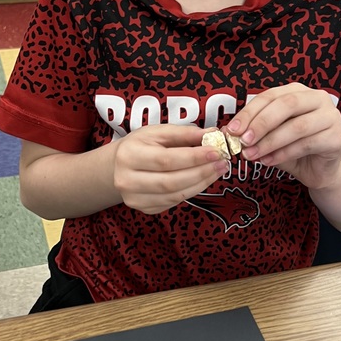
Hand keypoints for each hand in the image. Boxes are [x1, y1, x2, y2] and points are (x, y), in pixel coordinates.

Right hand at [113, 125, 227, 214]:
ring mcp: (134, 198)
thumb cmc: (141, 145)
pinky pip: (173, 202)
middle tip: (222, 163)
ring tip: (217, 170)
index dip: (194, 157)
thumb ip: (184, 133)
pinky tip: (202, 180)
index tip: (216, 151)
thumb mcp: (158, 132)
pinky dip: (192, 191)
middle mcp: (127, 180)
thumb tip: (213, 133)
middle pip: (171, 181)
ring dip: (201, 183)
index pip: (166, 159)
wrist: (118, 165)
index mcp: (129, 155)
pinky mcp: (143, 208)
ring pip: (175, 195)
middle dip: (201, 172)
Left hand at [226, 83, 340, 189]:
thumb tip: (227, 130)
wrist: (318, 171)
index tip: (232, 129)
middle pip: (286, 105)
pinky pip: (306, 144)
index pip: (270, 96)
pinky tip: (268, 161)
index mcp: (299, 92)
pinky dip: (283, 154)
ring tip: (252, 155)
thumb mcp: (270, 136)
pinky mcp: (337, 138)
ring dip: (270, 142)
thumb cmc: (293, 149)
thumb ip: (254, 131)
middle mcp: (318, 99)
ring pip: (297, 126)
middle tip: (244, 141)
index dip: (249, 112)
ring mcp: (331, 117)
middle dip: (261, 124)